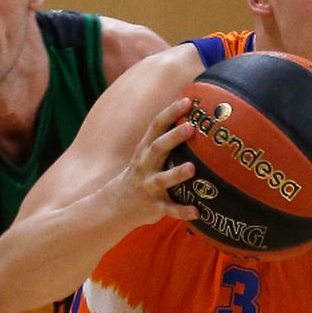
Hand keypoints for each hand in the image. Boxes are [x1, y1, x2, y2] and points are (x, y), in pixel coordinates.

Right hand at [111, 96, 200, 226]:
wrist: (114, 206)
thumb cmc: (141, 173)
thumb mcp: (147, 154)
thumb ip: (166, 139)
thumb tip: (195, 118)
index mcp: (145, 150)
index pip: (156, 126)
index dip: (171, 112)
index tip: (187, 101)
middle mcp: (145, 166)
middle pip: (158, 148)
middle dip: (174, 137)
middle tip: (192, 127)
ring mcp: (148, 186)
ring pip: (162, 179)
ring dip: (176, 173)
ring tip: (192, 168)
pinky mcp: (153, 206)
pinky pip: (168, 209)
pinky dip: (182, 211)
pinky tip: (197, 211)